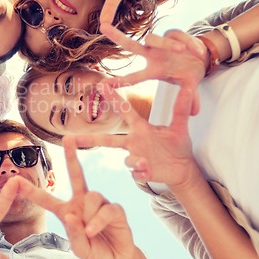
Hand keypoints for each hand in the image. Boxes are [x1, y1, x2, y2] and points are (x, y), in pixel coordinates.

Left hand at [17, 142, 135, 258]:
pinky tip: (94, 231)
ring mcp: (99, 203)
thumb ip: (74, 235)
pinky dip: (98, 221)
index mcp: (66, 211)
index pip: (46, 199)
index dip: (31, 191)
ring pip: (90, 196)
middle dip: (72, 155)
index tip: (16, 180)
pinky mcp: (115, 209)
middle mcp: (82, 201)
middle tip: (68, 138)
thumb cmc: (94, 252)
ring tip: (90, 233)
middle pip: (76, 174)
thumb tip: (72, 216)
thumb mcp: (80, 249)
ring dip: (88, 216)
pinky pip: (105, 209)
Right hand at [69, 86, 199, 190]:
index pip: (125, 110)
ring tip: (144, 163)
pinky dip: (141, 173)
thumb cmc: (178, 145)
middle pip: (108, 140)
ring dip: (133, 161)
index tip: (101, 85)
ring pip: (126, 159)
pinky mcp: (142, 172)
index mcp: (141, 128)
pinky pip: (138, 173)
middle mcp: (134, 142)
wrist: (183, 168)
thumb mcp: (180, 127)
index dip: (113, 98)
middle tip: (70, 139)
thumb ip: (181, 109)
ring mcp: (136, 157)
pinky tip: (147, 172)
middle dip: (89, 140)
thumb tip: (188, 87)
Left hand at [101, 23, 205, 114]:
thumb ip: (190, 97)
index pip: (132, 77)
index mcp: (153, 71)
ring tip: (183, 49)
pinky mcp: (172, 33)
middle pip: (130, 45)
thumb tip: (196, 112)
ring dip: (168, 44)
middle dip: (117, 37)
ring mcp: (160, 44)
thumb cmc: (188, 73)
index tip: (101, 84)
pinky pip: (176, 35)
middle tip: (103, 26)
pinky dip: (188, 42)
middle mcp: (152, 56)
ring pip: (153, 39)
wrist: (202, 57)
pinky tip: (198, 51)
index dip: (118, 82)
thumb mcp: (190, 87)